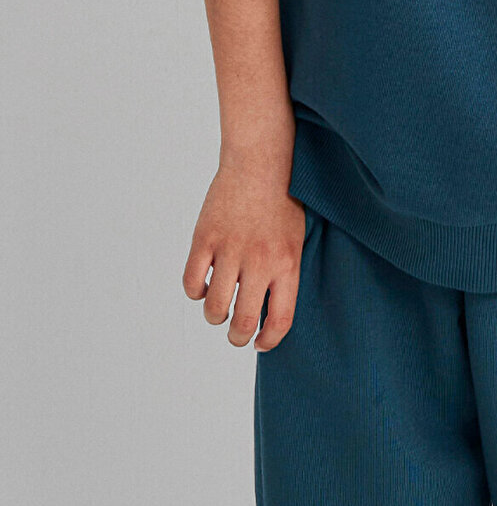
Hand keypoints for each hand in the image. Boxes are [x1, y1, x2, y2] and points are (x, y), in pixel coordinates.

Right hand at [182, 159, 306, 351]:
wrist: (260, 161)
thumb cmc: (283, 201)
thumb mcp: (295, 238)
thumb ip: (284, 273)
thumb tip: (270, 310)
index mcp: (287, 263)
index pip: (280, 319)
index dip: (269, 340)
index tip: (261, 344)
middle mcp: (260, 261)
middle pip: (245, 321)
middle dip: (238, 336)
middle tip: (236, 334)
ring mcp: (231, 250)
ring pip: (215, 307)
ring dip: (215, 316)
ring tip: (220, 309)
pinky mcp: (205, 239)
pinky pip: (192, 282)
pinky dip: (196, 291)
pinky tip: (203, 284)